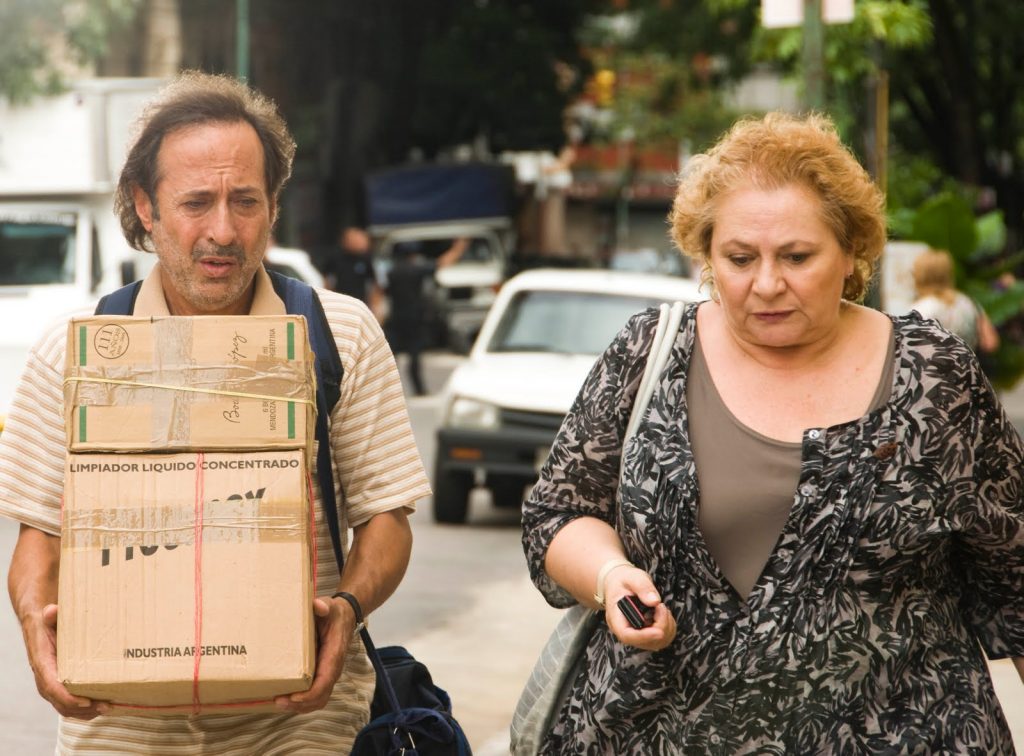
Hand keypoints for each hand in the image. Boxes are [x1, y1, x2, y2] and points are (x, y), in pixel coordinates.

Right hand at [25, 604, 105, 718]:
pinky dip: (84, 710)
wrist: (39, 628)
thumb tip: (52, 610)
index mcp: (43, 664)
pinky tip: (101, 708)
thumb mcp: (49, 618)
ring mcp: (51, 686)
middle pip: (61, 702)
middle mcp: (45, 679)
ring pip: (65, 707)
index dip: (68, 697)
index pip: (52, 687)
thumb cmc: (48, 624)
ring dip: (86, 712)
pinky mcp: (59, 687)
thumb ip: (51, 616)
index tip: (86, 701)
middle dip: (83, 708)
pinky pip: (69, 704)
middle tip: (106, 706)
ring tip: (108, 708)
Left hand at [275, 596, 355, 712]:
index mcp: (334, 654)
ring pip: (318, 699)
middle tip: (278, 701)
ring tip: (279, 703)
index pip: (325, 681)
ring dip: (300, 706)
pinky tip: (286, 698)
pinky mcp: (322, 674)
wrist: (345, 617)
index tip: (293, 697)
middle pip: (320, 696)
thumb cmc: (334, 613)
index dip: (310, 694)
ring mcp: (328, 673)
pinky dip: (302, 702)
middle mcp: (333, 668)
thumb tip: (318, 606)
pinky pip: (315, 695)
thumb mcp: (330, 606)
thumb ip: (324, 605)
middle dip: (300, 704)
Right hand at [604, 569, 676, 651]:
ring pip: (656, 643)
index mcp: (616, 618)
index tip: (659, 631)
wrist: (620, 583)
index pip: (627, 635)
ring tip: (661, 608)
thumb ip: (642, 587)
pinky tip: (663, 613)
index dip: (644, 636)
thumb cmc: (623, 582)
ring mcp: (637, 634)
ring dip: (666, 626)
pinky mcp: (646, 633)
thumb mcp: (631, 577)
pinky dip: (669, 627)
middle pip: (644, 642)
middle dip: (660, 626)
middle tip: (661, 606)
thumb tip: (655, 601)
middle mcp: (625, 630)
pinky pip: (662, 639)